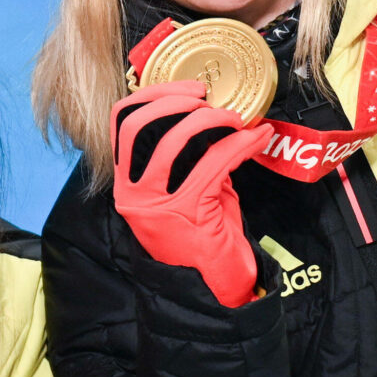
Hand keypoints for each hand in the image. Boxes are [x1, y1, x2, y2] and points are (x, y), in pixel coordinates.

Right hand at [110, 81, 271, 307]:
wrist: (211, 289)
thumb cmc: (201, 239)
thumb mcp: (183, 191)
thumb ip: (186, 157)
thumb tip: (210, 116)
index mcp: (127, 183)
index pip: (121, 122)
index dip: (154, 94)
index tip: (189, 88)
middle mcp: (134, 192)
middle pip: (141, 124)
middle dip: (177, 100)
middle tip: (210, 101)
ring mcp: (157, 203)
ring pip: (175, 140)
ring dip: (211, 120)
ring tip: (236, 120)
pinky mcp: (188, 212)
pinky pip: (213, 163)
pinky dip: (238, 144)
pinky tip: (255, 140)